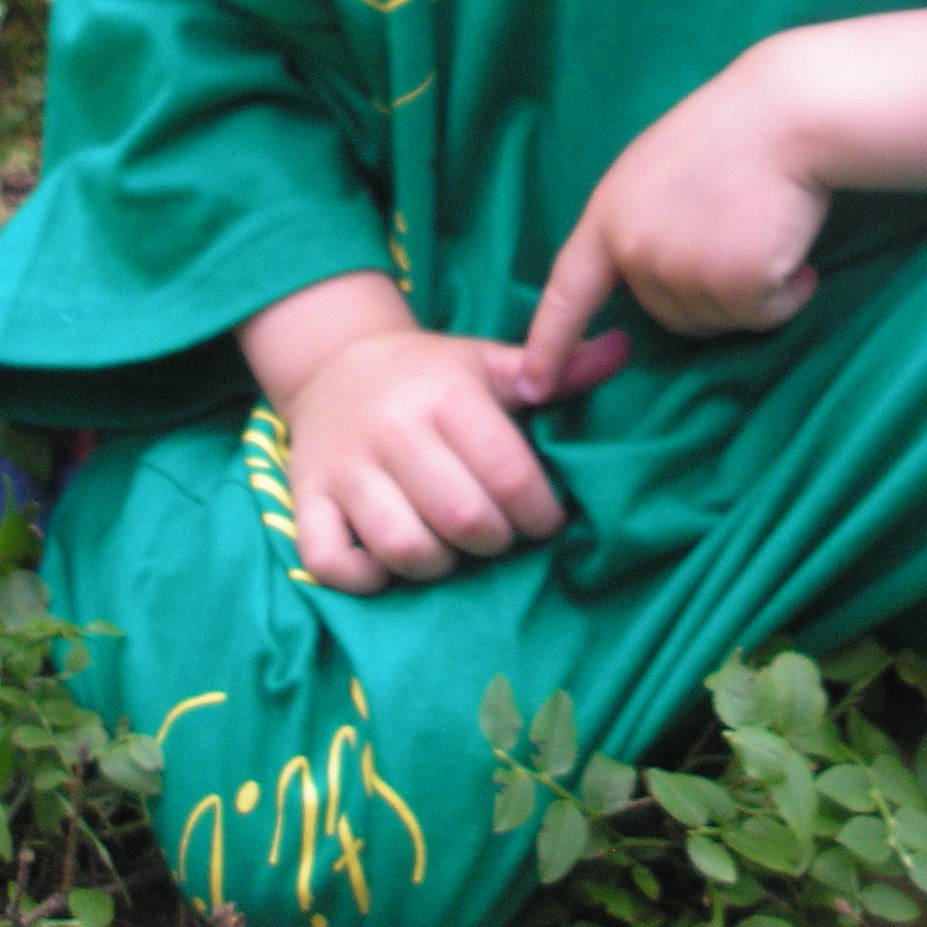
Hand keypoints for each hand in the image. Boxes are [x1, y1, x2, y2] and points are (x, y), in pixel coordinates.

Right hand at [240, 274, 625, 593]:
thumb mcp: (487, 362)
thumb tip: (622, 349)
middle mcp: (393, 430)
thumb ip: (554, 369)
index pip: (509, 475)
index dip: (540, 513)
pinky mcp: (304, 498)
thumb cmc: (427, 373)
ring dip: (440, 563)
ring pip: (404, 548)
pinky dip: (367, 577)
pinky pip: (331, 563)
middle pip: (463, 518)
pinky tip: (391, 561)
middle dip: (496, 540)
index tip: (545, 518)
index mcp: (446, 395)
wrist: (333, 363)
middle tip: (500, 533)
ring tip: (451, 545)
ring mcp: (344, 468)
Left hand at [518, 43, 828, 403]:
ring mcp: (684, 270)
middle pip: (669, 315)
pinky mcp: (738, 285)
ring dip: (751, 288)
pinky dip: (788, 292)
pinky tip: (790, 243)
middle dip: (710, 288)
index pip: (567, 293)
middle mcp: (636, 250)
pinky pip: (765, 315)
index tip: (532, 387)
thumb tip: (643, 277)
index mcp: (608, 217)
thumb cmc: (732, 131)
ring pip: (720, 319)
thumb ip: (637, 223)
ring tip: (764, 222)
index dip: (549, 344)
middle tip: (737, 224)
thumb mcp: (654, 171)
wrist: (788, 114)